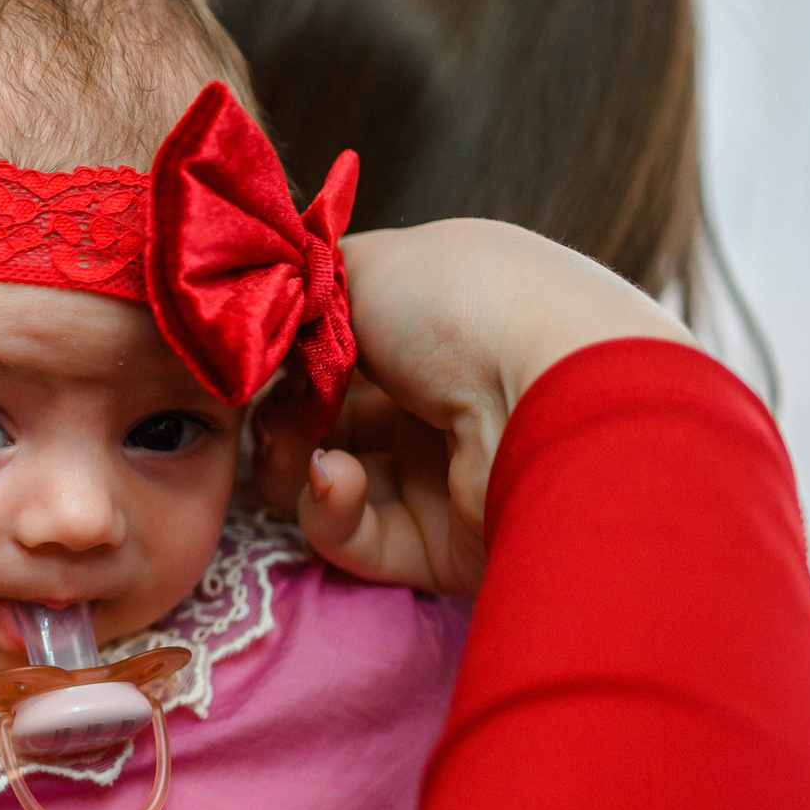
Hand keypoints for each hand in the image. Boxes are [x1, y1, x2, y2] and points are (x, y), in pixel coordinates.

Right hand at [255, 219, 691, 593]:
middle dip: (281, 421)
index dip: (291, 358)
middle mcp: (449, 396)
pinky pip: (358, 539)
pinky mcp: (444, 547)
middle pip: (328, 419)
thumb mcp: (369, 263)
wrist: (551, 389)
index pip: (344, 348)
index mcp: (442, 324)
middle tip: (271, 419)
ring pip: (333, 482)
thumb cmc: (462, 305)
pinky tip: (337, 479)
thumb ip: (308, 288)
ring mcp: (448, 474)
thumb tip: (276, 326)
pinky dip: (331, 510)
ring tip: (302, 456)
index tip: (259, 362)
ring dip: (298, 466)